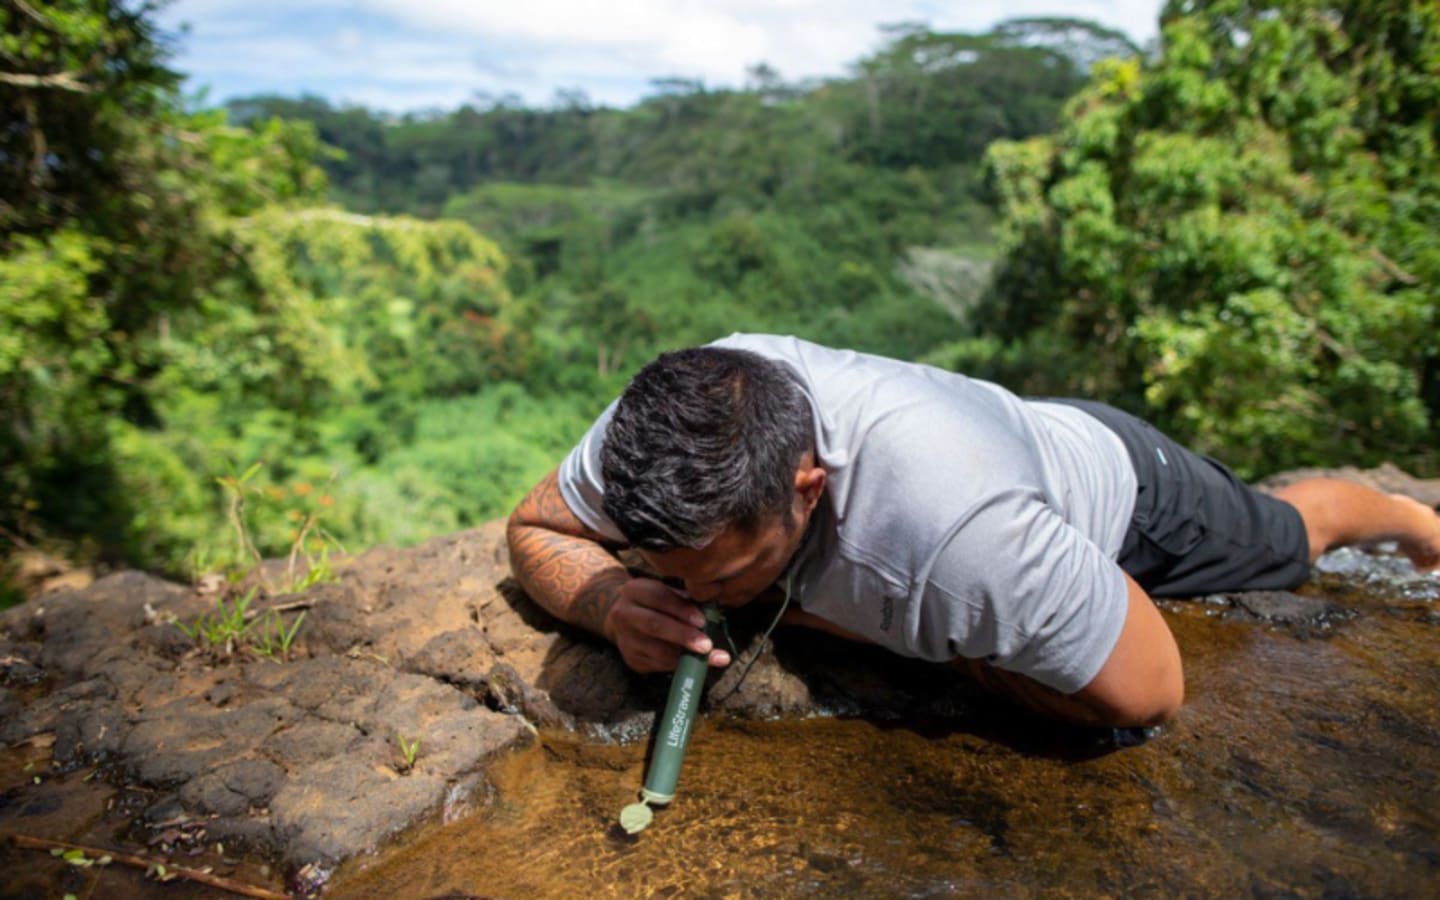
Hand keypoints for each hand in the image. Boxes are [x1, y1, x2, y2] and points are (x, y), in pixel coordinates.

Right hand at [603, 577, 731, 672]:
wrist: (623, 618)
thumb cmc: (655, 603)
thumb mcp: (666, 593)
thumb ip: (686, 600)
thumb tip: (714, 612)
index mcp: (635, 590)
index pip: (659, 597)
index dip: (682, 610)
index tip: (702, 621)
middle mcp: (624, 613)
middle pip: (654, 625)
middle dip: (683, 636)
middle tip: (707, 645)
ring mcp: (625, 639)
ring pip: (656, 650)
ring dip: (684, 656)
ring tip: (707, 656)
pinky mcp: (631, 659)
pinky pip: (658, 665)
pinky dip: (678, 665)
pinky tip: (693, 664)